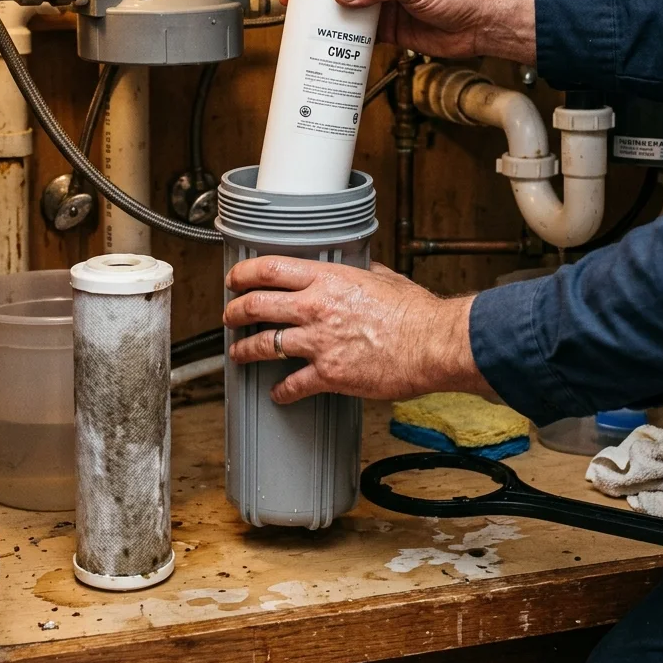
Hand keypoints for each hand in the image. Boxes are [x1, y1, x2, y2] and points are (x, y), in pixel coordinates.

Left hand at [222, 255, 494, 403]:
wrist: (432, 344)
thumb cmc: (417, 313)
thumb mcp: (386, 278)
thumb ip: (365, 274)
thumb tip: (361, 271)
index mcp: (329, 280)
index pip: (271, 269)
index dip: (245, 273)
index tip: (236, 279)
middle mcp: (316, 307)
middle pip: (257, 305)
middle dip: (235, 311)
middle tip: (230, 315)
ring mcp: (319, 342)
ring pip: (264, 345)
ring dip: (245, 350)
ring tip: (238, 353)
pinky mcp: (328, 374)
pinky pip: (293, 384)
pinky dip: (282, 391)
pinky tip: (278, 393)